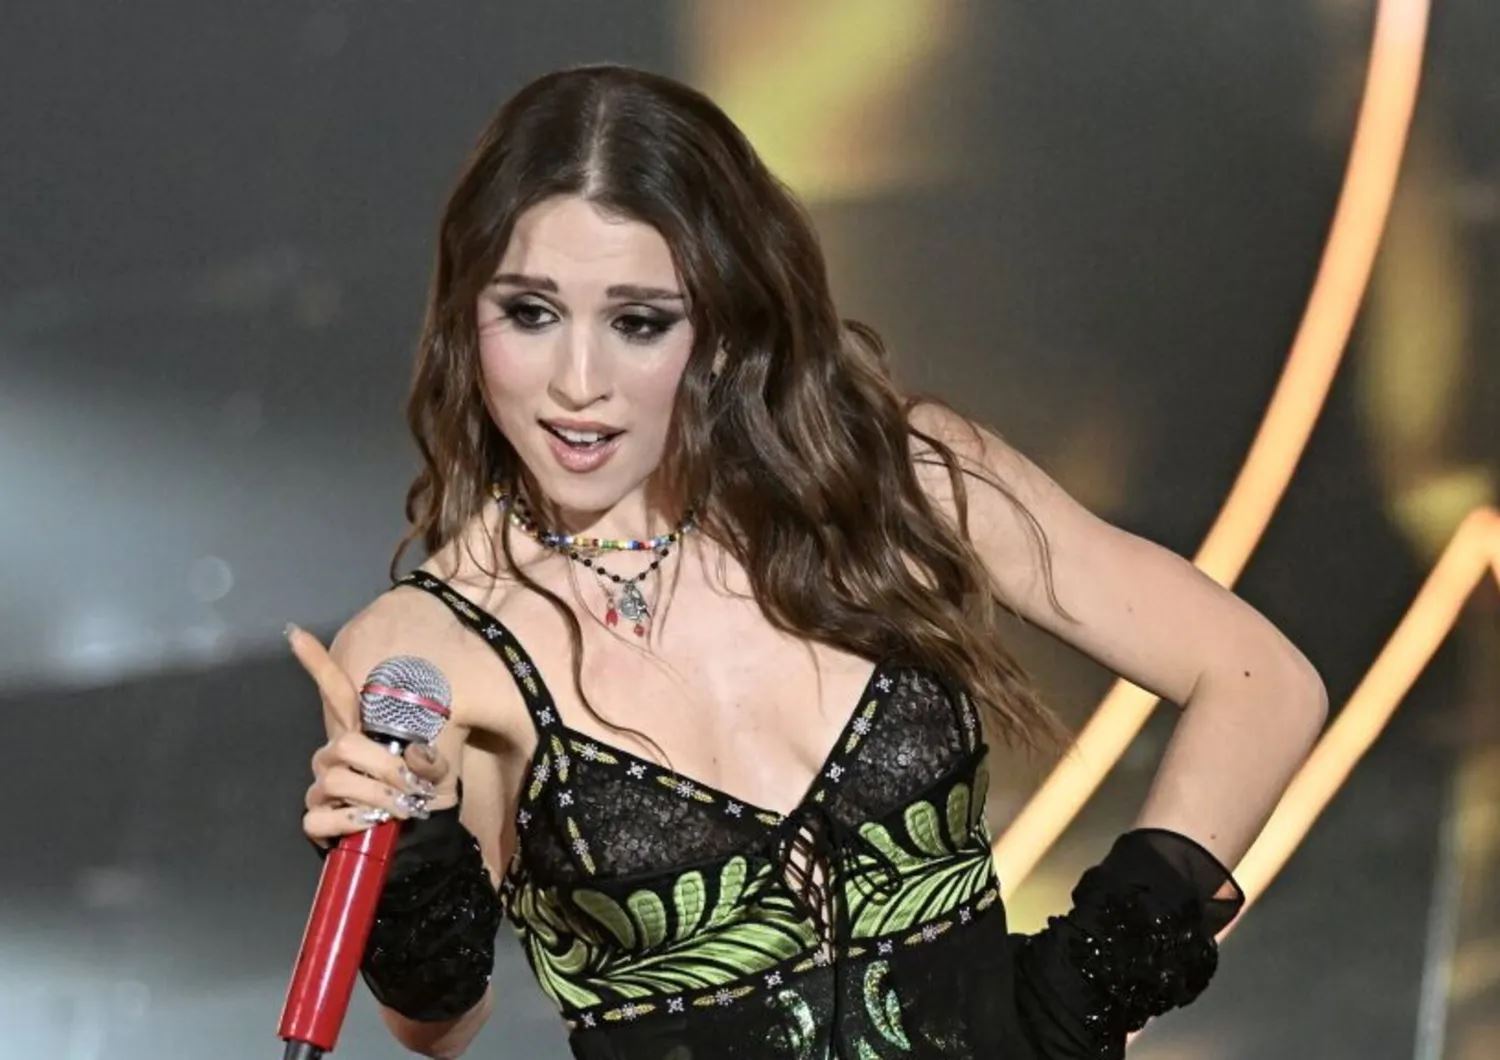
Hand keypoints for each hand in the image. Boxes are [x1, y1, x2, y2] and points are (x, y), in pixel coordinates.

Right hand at [289, 623, 456, 847]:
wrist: (418, 835)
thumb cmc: (422, 795)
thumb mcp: (436, 770)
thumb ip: (429, 758)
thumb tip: (416, 755)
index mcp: (361, 734)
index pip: (335, 692)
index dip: (316, 663)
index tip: (295, 633)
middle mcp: (335, 754)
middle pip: (344, 745)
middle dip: (384, 766)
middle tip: (412, 787)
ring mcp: (323, 785)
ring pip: (334, 780)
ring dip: (374, 796)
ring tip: (402, 809)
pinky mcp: (317, 818)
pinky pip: (316, 818)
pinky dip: (347, 823)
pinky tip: (368, 826)